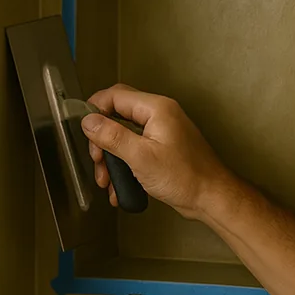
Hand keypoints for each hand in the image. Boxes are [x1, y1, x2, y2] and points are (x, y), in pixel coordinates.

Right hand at [81, 84, 232, 219]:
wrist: (211, 198)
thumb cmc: (187, 177)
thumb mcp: (141, 157)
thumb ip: (112, 136)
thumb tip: (89, 121)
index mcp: (157, 109)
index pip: (116, 96)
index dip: (95, 109)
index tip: (83, 127)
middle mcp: (160, 116)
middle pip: (118, 115)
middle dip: (102, 139)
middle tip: (98, 159)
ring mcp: (162, 133)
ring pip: (124, 136)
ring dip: (112, 157)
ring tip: (107, 178)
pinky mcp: (162, 149)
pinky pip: (135, 150)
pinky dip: (125, 166)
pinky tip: (121, 186)